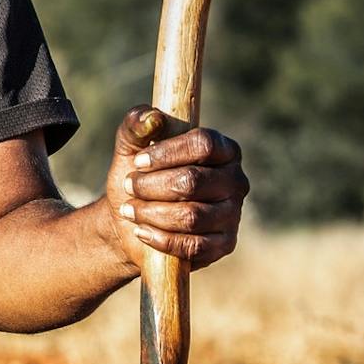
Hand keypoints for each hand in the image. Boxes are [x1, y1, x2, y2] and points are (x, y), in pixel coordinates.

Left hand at [105, 107, 248, 272]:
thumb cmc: (137, 175)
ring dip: (151, 213)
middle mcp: (235, 180)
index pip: (203, 143)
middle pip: (193, 181)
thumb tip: (152, 117)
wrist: (132, 218)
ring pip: (191, 216)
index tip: (138, 161)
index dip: (167, 152)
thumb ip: (136, 125)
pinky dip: (161, 239)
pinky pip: (194, 246)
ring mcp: (233, 214)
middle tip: (128, 186)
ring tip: (130, 209)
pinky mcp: (225, 244)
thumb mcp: (130, 147)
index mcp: (222, 149)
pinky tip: (142, 231)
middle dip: (151, 186)